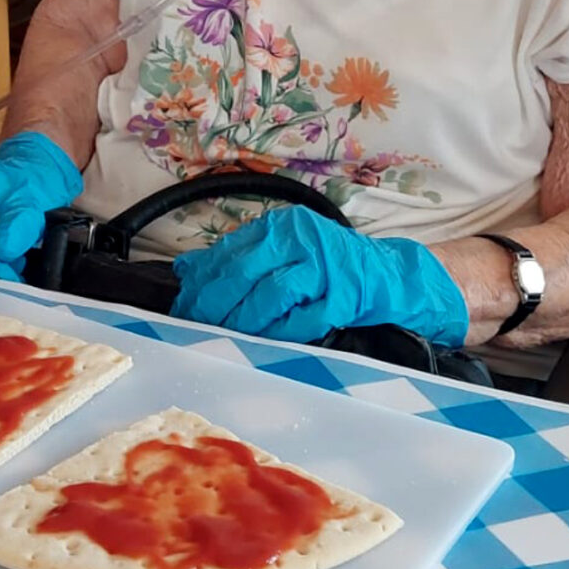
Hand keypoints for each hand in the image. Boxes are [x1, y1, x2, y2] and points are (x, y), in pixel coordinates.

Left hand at [171, 205, 467, 345]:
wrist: (386, 274)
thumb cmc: (326, 265)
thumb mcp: (281, 251)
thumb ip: (237, 257)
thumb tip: (185, 270)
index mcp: (282, 226)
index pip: (230, 253)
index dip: (202, 282)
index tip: (182, 307)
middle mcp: (302, 239)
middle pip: (246, 272)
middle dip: (216, 303)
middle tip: (196, 326)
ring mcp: (324, 266)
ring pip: (272, 293)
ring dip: (245, 320)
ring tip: (226, 337)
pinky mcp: (344, 295)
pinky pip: (306, 317)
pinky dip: (283, 330)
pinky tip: (267, 342)